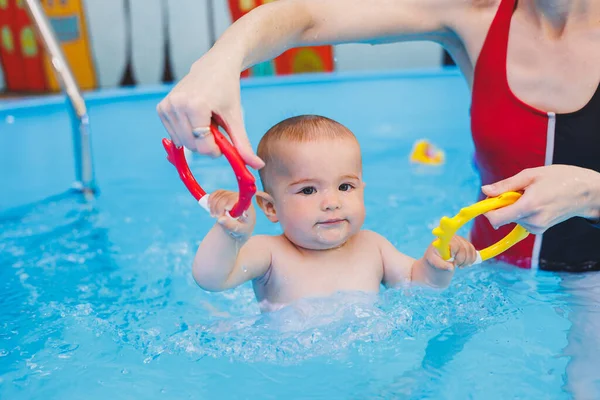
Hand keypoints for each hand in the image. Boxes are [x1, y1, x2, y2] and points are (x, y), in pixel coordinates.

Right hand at [156, 56, 263, 168]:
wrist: (215, 66)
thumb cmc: (227, 90)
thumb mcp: (236, 118)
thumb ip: (243, 145)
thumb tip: (258, 165)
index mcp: (195, 106)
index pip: (203, 145)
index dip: (215, 149)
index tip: (223, 141)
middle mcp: (177, 105)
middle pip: (192, 146)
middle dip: (206, 144)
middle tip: (216, 128)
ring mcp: (167, 106)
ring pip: (183, 143)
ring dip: (197, 138)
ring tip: (206, 119)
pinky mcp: (162, 108)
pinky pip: (175, 135)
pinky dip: (187, 133)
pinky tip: (195, 117)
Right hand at [208, 190, 255, 239]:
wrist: (242, 223)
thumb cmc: (243, 227)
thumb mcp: (240, 230)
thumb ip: (231, 226)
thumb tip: (220, 219)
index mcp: (247, 205)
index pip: (240, 199)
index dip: (231, 201)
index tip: (227, 209)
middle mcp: (240, 197)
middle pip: (227, 197)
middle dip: (219, 207)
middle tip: (216, 216)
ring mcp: (232, 195)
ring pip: (220, 195)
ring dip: (213, 205)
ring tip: (214, 215)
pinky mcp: (225, 194)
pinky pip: (216, 193)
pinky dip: (211, 199)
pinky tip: (209, 206)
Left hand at [425, 236, 477, 270]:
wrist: (436, 255)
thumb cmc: (433, 257)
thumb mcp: (434, 261)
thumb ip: (441, 264)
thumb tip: (451, 268)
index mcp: (444, 240)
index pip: (454, 243)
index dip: (455, 250)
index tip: (452, 257)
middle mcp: (453, 237)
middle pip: (463, 248)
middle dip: (462, 259)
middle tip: (457, 265)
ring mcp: (460, 240)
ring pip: (470, 249)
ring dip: (468, 260)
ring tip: (460, 266)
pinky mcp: (465, 243)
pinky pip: (473, 250)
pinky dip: (472, 258)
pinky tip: (467, 263)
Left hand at [482, 165, 599, 233]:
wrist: (586, 192)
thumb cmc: (560, 178)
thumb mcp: (531, 175)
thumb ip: (506, 185)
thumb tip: (485, 190)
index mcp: (529, 206)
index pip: (496, 219)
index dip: (487, 210)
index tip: (489, 199)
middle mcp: (532, 221)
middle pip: (502, 218)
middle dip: (502, 204)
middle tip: (518, 190)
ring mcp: (537, 227)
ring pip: (511, 219)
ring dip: (513, 207)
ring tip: (531, 195)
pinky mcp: (540, 230)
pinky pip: (520, 221)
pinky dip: (521, 211)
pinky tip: (535, 202)